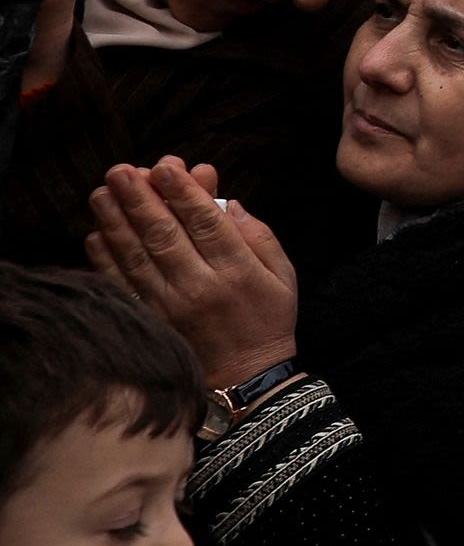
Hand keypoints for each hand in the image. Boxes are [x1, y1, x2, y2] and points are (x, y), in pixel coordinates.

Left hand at [85, 159, 298, 385]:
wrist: (245, 380)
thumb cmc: (267, 320)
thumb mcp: (283, 274)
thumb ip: (259, 235)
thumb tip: (228, 202)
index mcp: (238, 271)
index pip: (206, 222)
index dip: (183, 192)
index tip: (165, 165)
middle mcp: (200, 287)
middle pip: (164, 235)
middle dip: (140, 199)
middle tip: (121, 171)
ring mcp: (170, 307)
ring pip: (136, 258)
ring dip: (115, 223)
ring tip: (102, 193)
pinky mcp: (150, 322)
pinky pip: (122, 286)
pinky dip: (106, 259)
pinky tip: (96, 234)